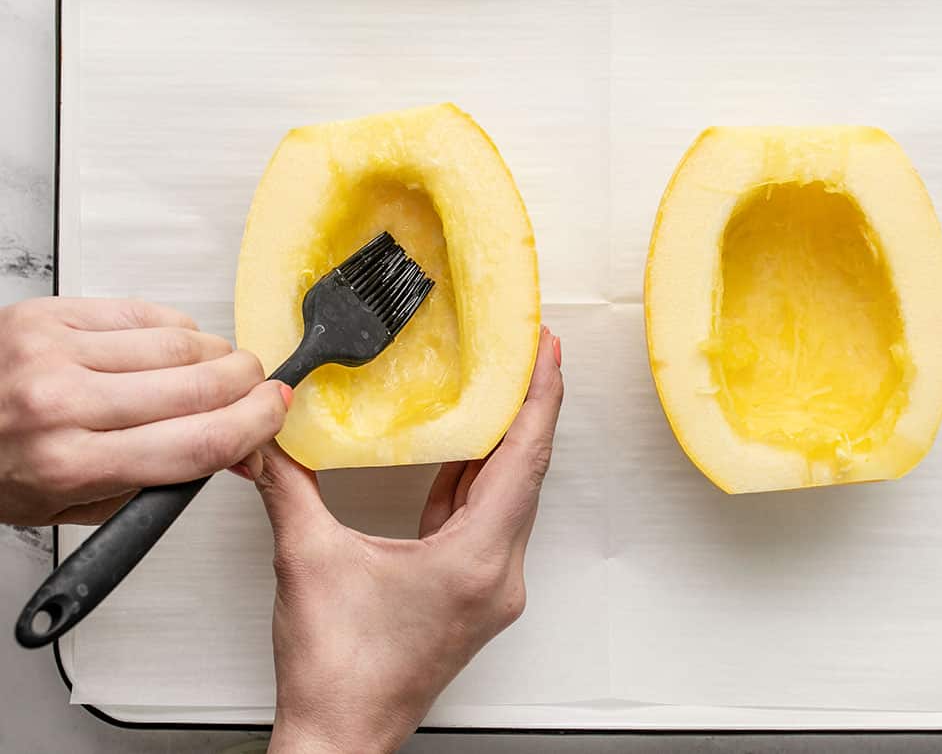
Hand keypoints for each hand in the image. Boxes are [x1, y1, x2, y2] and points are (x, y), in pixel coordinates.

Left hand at [0, 297, 290, 524]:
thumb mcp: (76, 502)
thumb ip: (162, 479)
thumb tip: (239, 451)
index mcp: (70, 464)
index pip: (200, 443)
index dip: (256, 426)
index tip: (275, 415)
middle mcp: (61, 404)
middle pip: (201, 387)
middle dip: (248, 387)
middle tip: (257, 391)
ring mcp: (54, 352)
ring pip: (181, 344)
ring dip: (217, 356)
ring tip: (216, 371)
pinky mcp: (49, 314)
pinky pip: (146, 312)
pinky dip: (177, 330)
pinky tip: (173, 348)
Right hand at [260, 327, 563, 753]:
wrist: (340, 740)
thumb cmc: (338, 674)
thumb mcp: (308, 560)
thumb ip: (287, 485)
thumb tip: (268, 436)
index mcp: (476, 560)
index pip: (524, 458)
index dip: (540, 396)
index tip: (549, 350)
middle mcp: (498, 573)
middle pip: (527, 472)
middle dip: (531, 407)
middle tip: (531, 352)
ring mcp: (490, 586)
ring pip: (510, 496)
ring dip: (506, 443)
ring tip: (504, 389)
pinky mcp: (472, 594)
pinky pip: (487, 520)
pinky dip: (478, 480)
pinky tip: (465, 452)